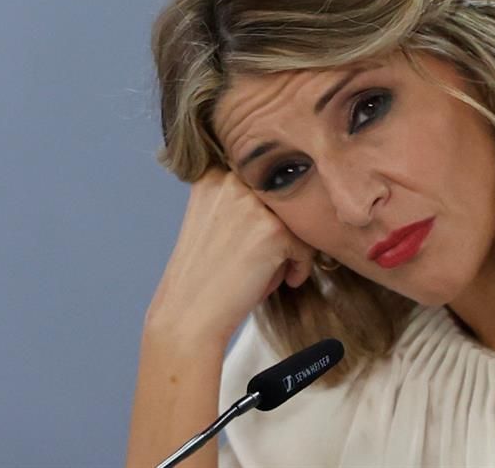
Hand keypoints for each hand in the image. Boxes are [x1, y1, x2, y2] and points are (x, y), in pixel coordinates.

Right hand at [144, 168, 314, 349]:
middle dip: (281, 226)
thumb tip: (289, 191)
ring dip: (292, 246)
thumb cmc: (203, 277)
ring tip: (273, 270)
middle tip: (267, 256)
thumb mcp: (211, 221)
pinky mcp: (273, 231)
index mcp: (213, 177)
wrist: (188, 318)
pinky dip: (300, 266)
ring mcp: (253, 205)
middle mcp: (232, 182)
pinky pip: (305, 245)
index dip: (268, 210)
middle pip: (282, 196)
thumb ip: (240, 200)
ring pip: (297, 219)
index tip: (261, 235)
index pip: (262, 178)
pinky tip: (285, 281)